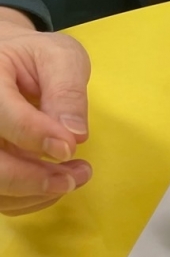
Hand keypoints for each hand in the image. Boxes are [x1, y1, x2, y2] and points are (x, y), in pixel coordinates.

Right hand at [0, 20, 90, 214]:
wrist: (11, 64)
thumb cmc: (36, 58)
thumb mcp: (60, 57)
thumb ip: (67, 91)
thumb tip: (74, 134)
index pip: (1, 114)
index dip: (34, 135)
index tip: (70, 146)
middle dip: (32, 178)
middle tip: (76, 175)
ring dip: (34, 193)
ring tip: (75, 177)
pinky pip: (1, 196)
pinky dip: (30, 199)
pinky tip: (57, 182)